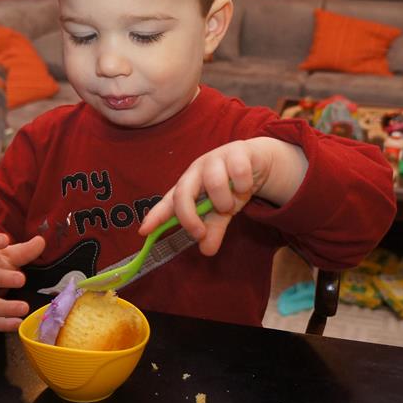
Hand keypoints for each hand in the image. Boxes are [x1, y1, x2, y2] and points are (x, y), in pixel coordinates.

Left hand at [138, 137, 305, 255]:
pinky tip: (246, 186)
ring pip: (214, 183)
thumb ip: (213, 229)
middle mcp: (197, 170)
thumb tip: (207, 251)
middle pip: (183, 192)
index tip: (144, 231)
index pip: (168, 201)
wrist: (258, 162)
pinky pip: (239, 173)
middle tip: (200, 233)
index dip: (155, 216)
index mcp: (189, 185)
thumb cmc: (231, 187)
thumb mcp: (221, 212)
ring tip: (232, 203)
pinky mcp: (237, 151)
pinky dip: (244, 186)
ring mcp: (215, 158)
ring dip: (225, 201)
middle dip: (189, 217)